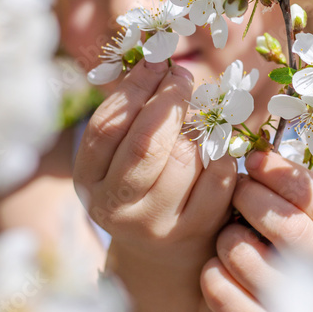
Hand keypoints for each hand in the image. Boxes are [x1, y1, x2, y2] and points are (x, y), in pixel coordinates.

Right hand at [73, 58, 236, 311]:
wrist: (163, 256)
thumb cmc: (145, 183)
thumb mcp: (123, 154)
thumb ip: (133, 112)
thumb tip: (158, 55)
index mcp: (88, 179)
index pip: (107, 126)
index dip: (135, 88)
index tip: (157, 62)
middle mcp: (113, 206)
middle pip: (145, 143)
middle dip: (169, 100)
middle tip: (183, 77)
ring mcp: (152, 224)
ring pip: (183, 160)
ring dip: (197, 127)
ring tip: (201, 114)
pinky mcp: (190, 234)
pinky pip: (216, 182)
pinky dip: (224, 156)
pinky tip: (221, 145)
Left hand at [199, 149, 312, 311]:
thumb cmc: (271, 246)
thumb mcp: (287, 211)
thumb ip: (280, 181)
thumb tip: (254, 142)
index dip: (284, 174)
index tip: (255, 159)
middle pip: (289, 227)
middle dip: (251, 200)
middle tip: (237, 192)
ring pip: (243, 255)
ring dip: (226, 240)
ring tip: (230, 242)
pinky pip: (219, 291)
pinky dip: (211, 275)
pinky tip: (220, 273)